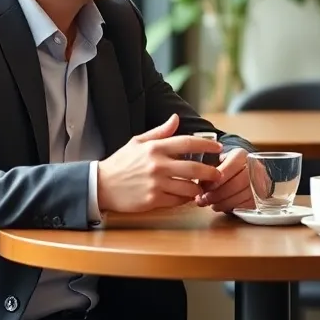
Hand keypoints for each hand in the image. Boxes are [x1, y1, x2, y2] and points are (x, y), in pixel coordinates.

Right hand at [96, 114, 222, 213]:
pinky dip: (185, 199)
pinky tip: (187, 196)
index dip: (207, 144)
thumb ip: (160, 132)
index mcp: (155, 147)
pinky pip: (178, 200)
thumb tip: (176, 118)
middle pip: (194, 167)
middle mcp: (158, 164)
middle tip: (219, 174)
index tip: (218, 147)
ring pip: (189, 187)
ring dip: (199, 188)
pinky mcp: (153, 200)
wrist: (101, 185)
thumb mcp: (137, 142)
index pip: (188, 142)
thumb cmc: (121, 163)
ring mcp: (156, 183)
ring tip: (203, 186)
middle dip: (211, 172)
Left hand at [196, 148, 254, 211]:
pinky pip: (245, 205)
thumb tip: (198, 185)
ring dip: (222, 203)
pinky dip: (232, 207)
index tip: (205, 188)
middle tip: (205, 199)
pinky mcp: (260, 197)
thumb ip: (208, 170)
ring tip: (212, 204)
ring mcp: (259, 183)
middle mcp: (253, 167)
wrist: (248, 170)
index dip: (215, 180)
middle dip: (217, 194)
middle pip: (236, 184)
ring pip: (240, 196)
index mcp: (241, 155)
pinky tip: (223, 206)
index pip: (229, 168)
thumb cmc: (228, 166)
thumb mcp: (219, 161)